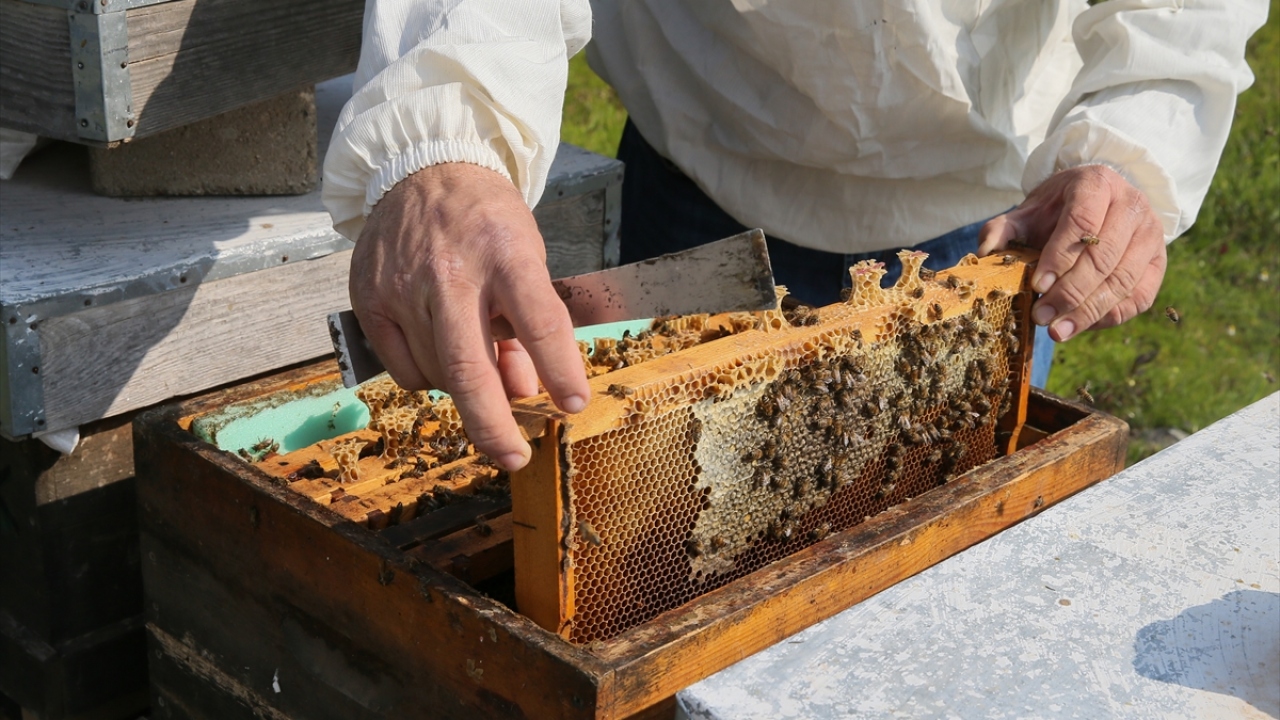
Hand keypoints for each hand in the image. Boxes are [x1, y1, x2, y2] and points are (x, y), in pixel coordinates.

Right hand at [349, 162, 589, 469]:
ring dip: (466, 389)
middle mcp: (449, 271)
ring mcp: (402, 288)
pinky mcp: (368, 300)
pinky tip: (439, 346)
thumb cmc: (485, 220)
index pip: (539, 321)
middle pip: (470, 368)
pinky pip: (402, 369)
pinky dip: (427, 375)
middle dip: (493, 425)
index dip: (560, 369)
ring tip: (479, 361)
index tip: (573, 404)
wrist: (423, 168)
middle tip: (514, 456)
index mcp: (504, 253)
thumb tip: (524, 392)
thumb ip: (528, 325)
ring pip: (437, 375)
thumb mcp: (526, 259)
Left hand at [978, 165, 1166, 340]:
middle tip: (1041, 316)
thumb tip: (983, 253)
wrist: (1100, 203)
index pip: (1082, 222)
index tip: (1037, 285)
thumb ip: (1003, 229)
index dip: (1059, 257)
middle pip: (1103, 257)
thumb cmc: (1058, 210)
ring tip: (1057, 330)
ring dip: (1088, 312)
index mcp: (1098, 183)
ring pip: (1123, 281)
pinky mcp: (1159, 262)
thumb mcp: (1028, 211)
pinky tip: (1081, 325)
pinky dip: (1109, 316)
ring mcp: (1151, 235)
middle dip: (1070, 293)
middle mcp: (1132, 206)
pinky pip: (1139, 297)